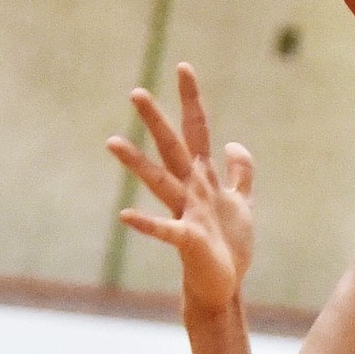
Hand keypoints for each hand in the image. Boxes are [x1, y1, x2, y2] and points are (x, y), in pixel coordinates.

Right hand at [107, 64, 253, 313]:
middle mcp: (191, 191)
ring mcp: (186, 213)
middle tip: (136, 91)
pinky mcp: (186, 240)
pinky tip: (124, 215)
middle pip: (173, 149)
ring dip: (137, 164)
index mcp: (204, 180)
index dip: (192, 101)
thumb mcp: (242, 203)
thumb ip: (240, 173)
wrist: (225, 285)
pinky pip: (163, 229)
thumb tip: (233, 144)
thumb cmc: (230, 246)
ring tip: (111, 143)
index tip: (183, 67)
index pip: (198, 132)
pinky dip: (146, 223)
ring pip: (159, 183)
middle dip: (156, 121)